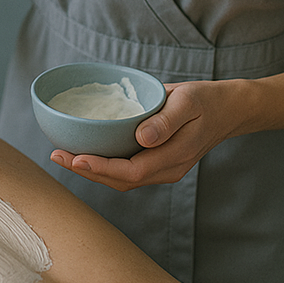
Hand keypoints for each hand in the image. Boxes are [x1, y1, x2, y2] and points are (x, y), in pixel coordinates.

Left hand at [49, 80, 239, 190]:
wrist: (228, 109)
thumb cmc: (206, 101)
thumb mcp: (188, 103)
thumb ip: (166, 120)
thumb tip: (141, 138)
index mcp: (173, 157)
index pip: (130, 172)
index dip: (100, 168)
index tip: (74, 158)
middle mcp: (166, 170)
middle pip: (120, 181)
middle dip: (86, 171)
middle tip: (55, 155)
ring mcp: (163, 169)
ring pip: (121, 179)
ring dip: (92, 171)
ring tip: (63, 156)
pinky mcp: (158, 162)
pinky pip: (127, 170)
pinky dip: (104, 164)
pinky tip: (86, 152)